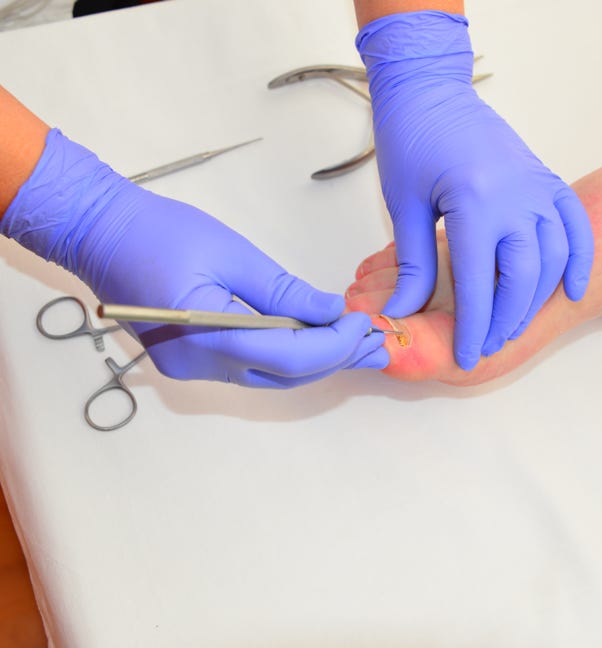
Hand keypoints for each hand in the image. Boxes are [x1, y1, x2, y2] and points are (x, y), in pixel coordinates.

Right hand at [2, 129, 387, 386]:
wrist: (98, 232)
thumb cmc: (159, 232)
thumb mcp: (233, 254)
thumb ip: (285, 292)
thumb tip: (331, 312)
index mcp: (206, 336)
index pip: (291, 356)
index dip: (335, 345)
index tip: (367, 326)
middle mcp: (197, 365)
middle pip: (284, 375)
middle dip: (334, 358)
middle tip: (377, 344)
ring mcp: (189, 368)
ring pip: (270, 376)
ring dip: (314, 361)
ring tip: (356, 345)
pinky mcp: (188, 360)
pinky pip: (250, 367)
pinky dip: (286, 356)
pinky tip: (314, 342)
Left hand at [345, 139, 601, 384]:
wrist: (430, 91)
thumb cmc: (410, 141)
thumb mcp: (403, 206)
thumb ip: (411, 264)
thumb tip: (404, 311)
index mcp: (475, 202)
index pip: (480, 284)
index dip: (473, 327)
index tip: (467, 356)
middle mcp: (516, 195)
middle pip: (524, 277)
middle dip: (506, 319)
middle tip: (487, 344)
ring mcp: (536, 185)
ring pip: (553, 257)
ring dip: (538, 298)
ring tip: (515, 324)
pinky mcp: (544, 179)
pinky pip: (574, 225)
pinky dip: (578, 258)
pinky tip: (574, 288)